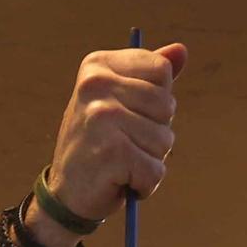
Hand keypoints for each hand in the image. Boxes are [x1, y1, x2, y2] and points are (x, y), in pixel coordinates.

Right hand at [47, 43, 186, 225]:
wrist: (64, 196)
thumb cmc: (97, 147)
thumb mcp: (119, 103)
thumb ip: (149, 77)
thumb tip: (181, 50)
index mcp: (98, 66)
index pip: (161, 70)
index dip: (156, 103)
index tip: (128, 117)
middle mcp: (97, 85)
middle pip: (167, 106)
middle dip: (155, 135)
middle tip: (124, 146)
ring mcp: (103, 117)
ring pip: (165, 140)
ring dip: (150, 161)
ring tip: (122, 165)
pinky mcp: (112, 153)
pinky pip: (155, 170)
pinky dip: (145, 185)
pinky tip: (122, 182)